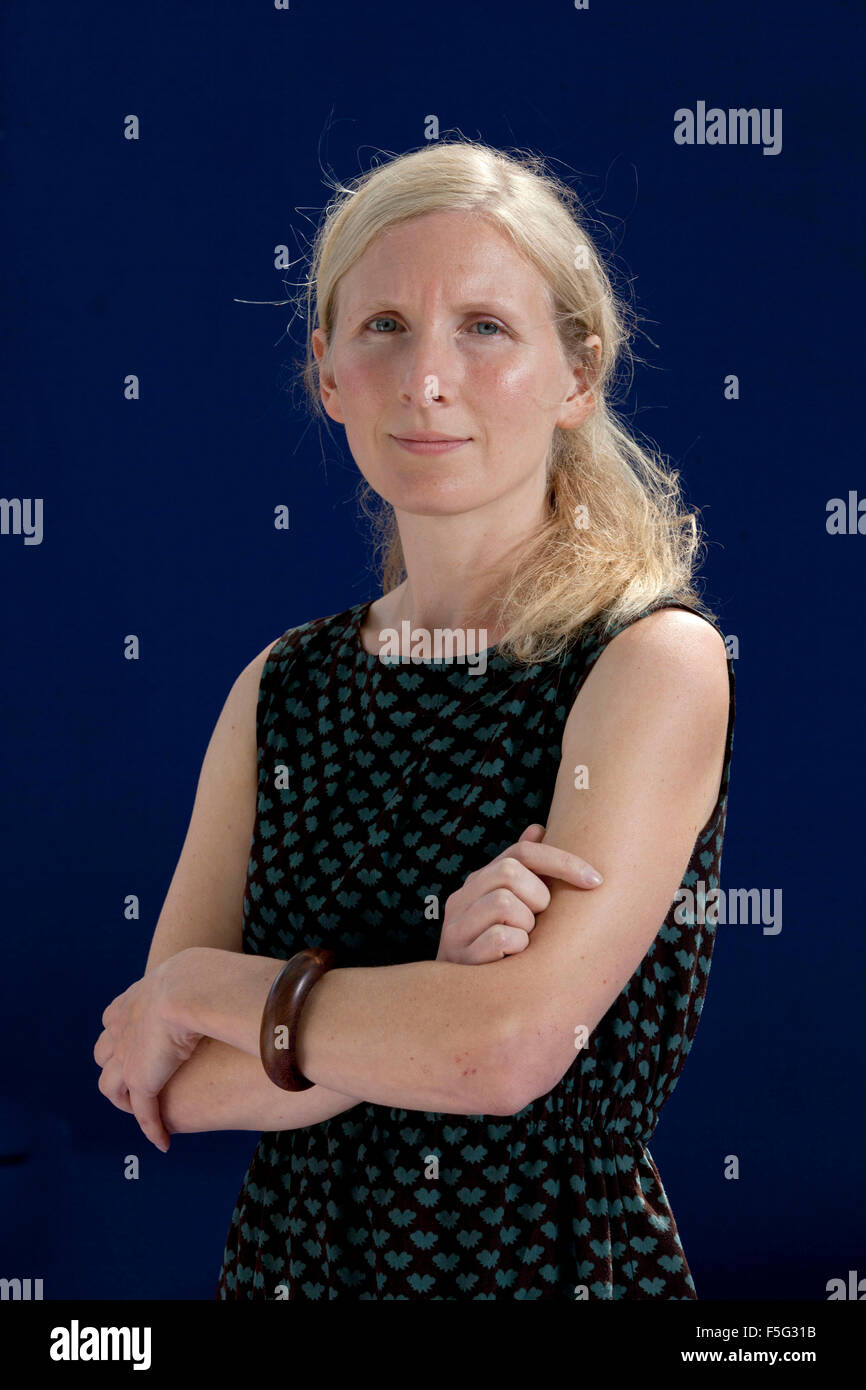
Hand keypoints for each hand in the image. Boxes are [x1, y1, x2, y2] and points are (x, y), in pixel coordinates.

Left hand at [93, 953, 201, 1152]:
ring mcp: (127, 1056)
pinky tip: (163, 1141)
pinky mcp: (141, 1081)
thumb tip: (222, 977)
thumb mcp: (193, 971)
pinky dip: (151, 1127)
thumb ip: (197, 979)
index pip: (115, 1019)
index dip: (126, 1033)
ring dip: (127, 1099)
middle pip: (106, 1052)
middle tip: (139, 1077)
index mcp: (132, 1000)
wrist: (191, 989)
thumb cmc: (202, 975)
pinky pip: (143, 1112)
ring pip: (112, 1085)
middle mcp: (121, 1028)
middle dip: (118, 1065)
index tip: (142, 1041)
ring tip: (147, 1110)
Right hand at [436, 823, 602, 963]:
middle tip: (538, 923)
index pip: (522, 852)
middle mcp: (462, 897)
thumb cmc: (501, 950)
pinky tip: (513, 960)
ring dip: (526, 927)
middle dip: (538, 898)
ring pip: (504, 904)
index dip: (563, 862)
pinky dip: (516, 948)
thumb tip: (538, 829)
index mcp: (479, 881)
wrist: (463, 1000)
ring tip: (522, 943)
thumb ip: (524, 872)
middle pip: (510, 873)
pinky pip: (501, 938)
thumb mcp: (512, 909)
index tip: (596, 880)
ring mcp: (456, 926)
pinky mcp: (457, 954)